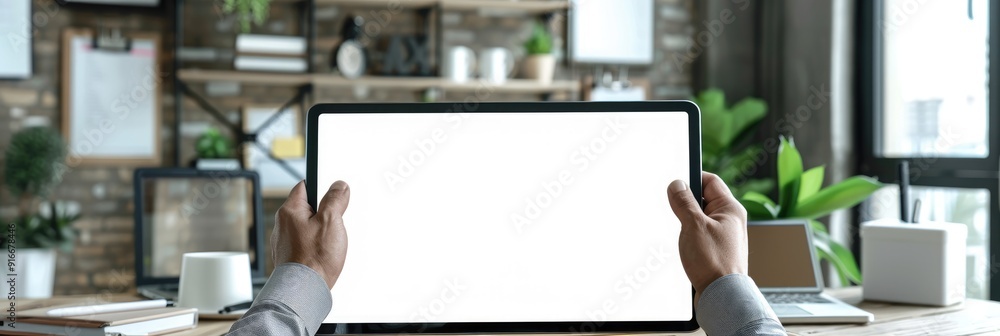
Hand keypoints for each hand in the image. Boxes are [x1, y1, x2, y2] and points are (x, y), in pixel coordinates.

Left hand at [271, 180, 349, 288]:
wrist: (304, 290)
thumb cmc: (314, 259)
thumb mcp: (331, 221)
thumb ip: (335, 200)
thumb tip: (339, 187)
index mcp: (289, 211)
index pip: (304, 186)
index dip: (321, 186)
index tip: (334, 189)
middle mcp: (283, 225)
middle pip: (307, 207)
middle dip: (324, 211)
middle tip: (337, 219)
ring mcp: (285, 241)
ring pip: (307, 226)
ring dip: (320, 229)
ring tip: (331, 240)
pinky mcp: (290, 255)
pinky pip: (305, 242)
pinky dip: (315, 244)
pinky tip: (324, 253)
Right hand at [668, 172, 747, 304]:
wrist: (722, 296)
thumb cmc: (714, 262)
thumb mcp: (693, 226)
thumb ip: (684, 202)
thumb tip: (677, 185)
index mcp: (730, 209)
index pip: (710, 180)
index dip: (692, 177)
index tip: (675, 181)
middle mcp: (730, 220)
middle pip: (703, 199)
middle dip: (685, 202)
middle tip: (675, 209)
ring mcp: (723, 235)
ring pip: (699, 217)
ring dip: (686, 221)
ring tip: (681, 232)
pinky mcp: (716, 249)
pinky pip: (699, 233)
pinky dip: (688, 235)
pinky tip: (684, 244)